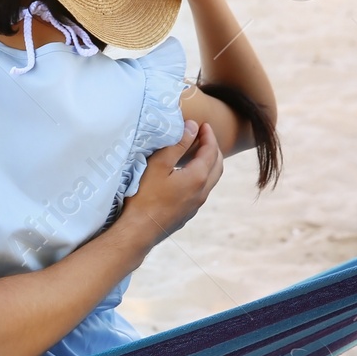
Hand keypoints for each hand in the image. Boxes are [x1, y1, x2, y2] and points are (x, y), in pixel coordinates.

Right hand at [119, 120, 222, 244]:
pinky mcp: (188, 213)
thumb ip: (178, 144)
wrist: (138, 230)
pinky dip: (201, 177)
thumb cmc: (144, 196)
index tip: (203, 125)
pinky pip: (202, 191)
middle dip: (213, 148)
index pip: (211, 151)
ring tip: (197, 154)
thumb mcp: (159, 165)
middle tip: (203, 137)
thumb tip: (193, 127)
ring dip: (209, 164)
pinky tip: (186, 176)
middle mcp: (202, 191)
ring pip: (211, 180)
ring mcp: (196, 205)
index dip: (209, 135)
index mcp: (198, 177)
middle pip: (218, 165)